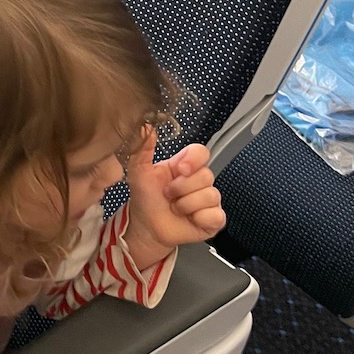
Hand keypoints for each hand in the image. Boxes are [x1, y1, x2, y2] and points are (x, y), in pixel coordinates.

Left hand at [123, 128, 225, 270]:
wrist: (146, 226)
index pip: (201, 152)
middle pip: (206, 175)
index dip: (193, 160)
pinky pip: (215, 214)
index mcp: (184, 166)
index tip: (179, 169)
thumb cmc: (145, 199)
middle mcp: (199, 181)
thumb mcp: (138, 172)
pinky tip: (188, 218)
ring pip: (210, 195)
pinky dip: (198, 217)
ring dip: (186, 204)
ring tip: (175, 207)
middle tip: (168, 194)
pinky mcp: (214, 219)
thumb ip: (142, 149)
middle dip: (181, 187)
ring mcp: (208, 200)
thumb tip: (146, 127)